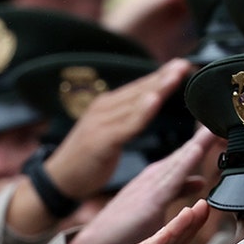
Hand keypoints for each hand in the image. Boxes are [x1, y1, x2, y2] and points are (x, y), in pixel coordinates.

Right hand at [43, 58, 192, 200]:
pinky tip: (155, 100)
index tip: (183, 65)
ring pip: (136, 103)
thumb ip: (128, 121)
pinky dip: (142, 112)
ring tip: (176, 75)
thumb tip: (148, 108)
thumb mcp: (108, 135)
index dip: (161, 76)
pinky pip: (127, 125)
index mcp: (107, 106)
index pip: (139, 87)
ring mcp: (101, 123)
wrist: (58, 180)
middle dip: (164, 76)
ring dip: (158, 88)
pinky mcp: (101, 140)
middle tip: (185, 63)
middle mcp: (104, 109)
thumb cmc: (86, 160)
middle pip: (140, 90)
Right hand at [66, 126, 219, 243]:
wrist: (97, 242)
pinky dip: (185, 162)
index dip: (206, 140)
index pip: (188, 154)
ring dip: (199, 143)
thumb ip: (179, 189)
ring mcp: (153, 185)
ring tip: (215, 126)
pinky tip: (196, 150)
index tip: (227, 125)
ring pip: (182, 160)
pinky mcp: (151, 200)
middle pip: (187, 151)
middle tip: (227, 114)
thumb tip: (201, 180)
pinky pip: (172, 179)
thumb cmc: (127, 225)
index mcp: (160, 175)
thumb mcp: (158, 202)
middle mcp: (157, 174)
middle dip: (206, 136)